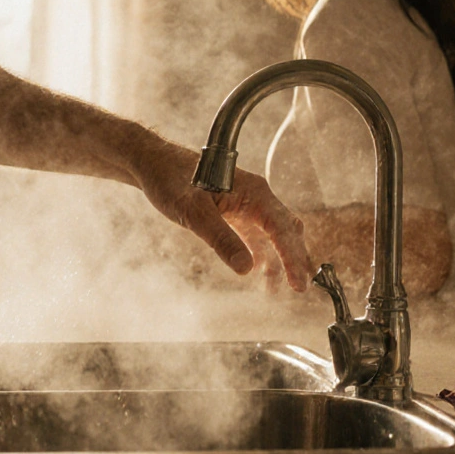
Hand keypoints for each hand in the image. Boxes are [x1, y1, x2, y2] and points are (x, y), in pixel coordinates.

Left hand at [133, 142, 312, 291]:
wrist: (154, 165)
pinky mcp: (235, 213)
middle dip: (295, 259)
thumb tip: (245, 268)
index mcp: (254, 192)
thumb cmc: (173, 180)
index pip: (282, 228)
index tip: (299, 282)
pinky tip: (261, 275)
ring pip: (274, 235)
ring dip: (281, 260)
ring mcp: (246, 205)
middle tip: (300, 288)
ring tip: (285, 288)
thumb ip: (221, 239)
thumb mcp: (194, 212)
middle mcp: (255, 197)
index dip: (292, 257)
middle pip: (286, 231)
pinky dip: (263, 256)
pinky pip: (256, 236)